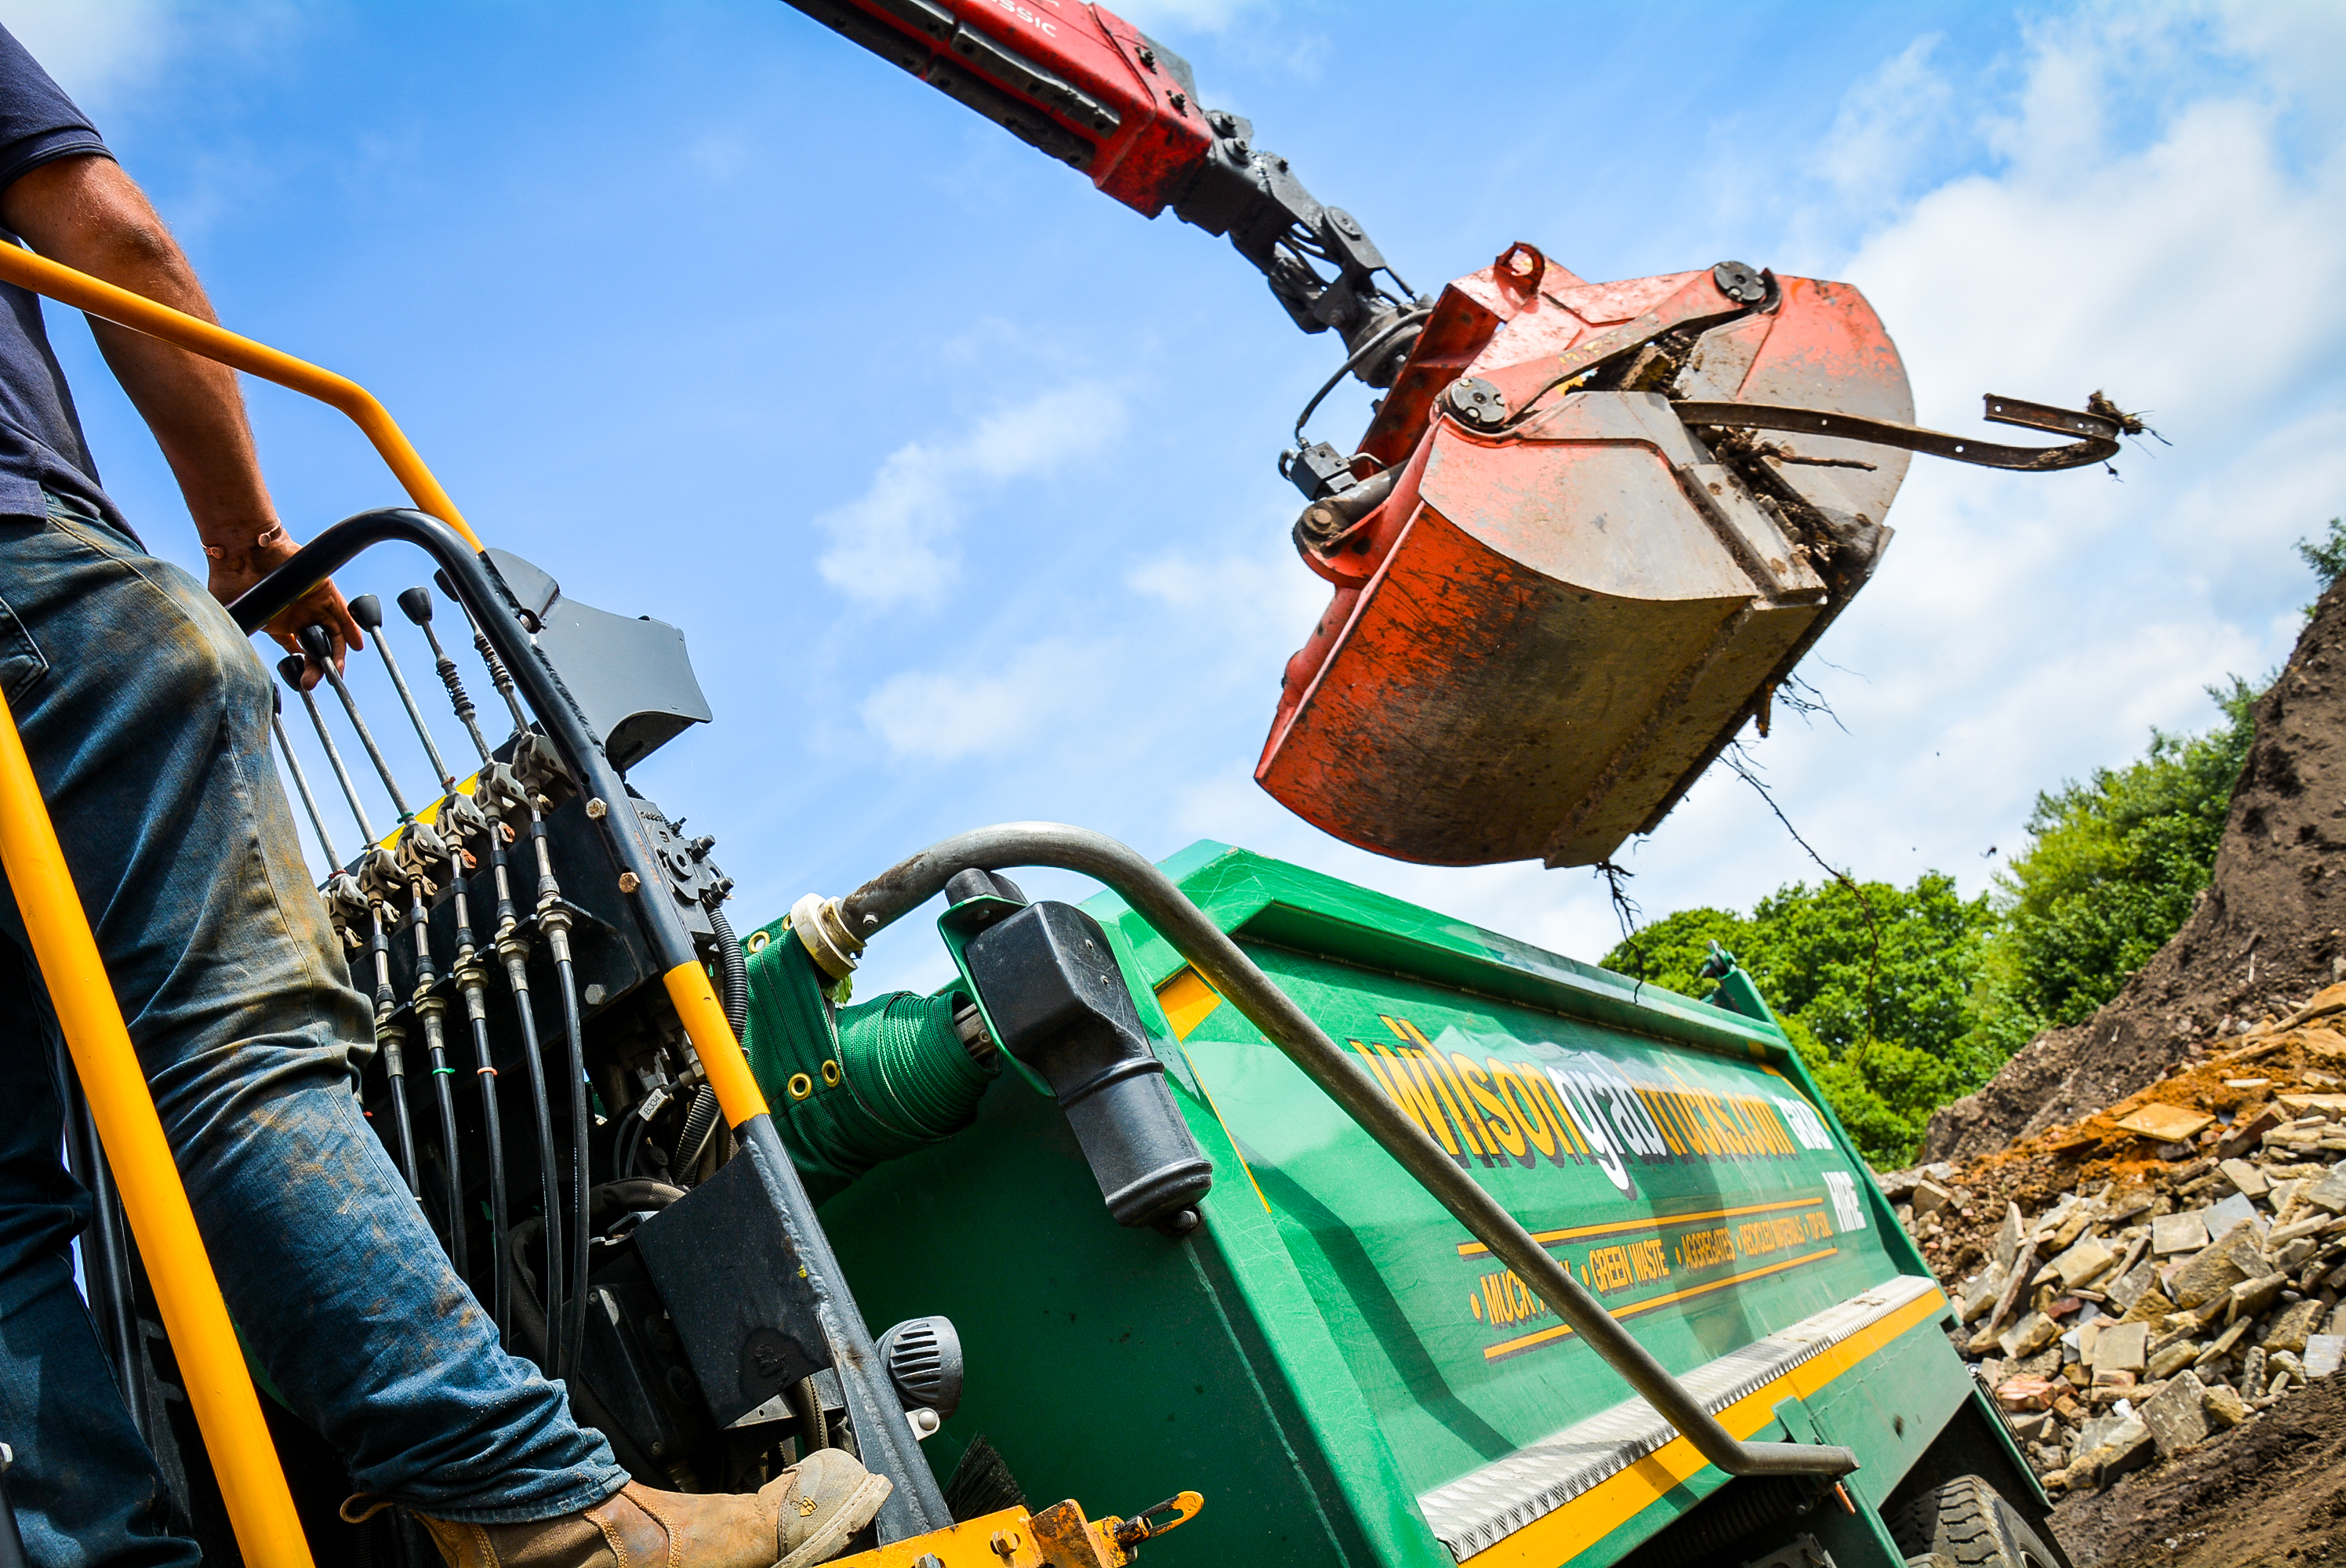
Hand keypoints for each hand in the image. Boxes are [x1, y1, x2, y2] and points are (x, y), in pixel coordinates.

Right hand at [205, 530, 364, 687]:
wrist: (241, 553)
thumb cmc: (230, 581)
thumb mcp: (234, 617)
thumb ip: (238, 637)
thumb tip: (230, 660)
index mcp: (279, 624)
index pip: (298, 650)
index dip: (302, 667)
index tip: (302, 684)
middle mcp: (299, 615)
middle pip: (317, 647)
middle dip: (317, 668)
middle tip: (313, 683)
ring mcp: (313, 604)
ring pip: (332, 634)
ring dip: (335, 655)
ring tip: (334, 672)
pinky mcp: (326, 591)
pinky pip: (344, 614)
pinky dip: (351, 629)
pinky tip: (355, 646)